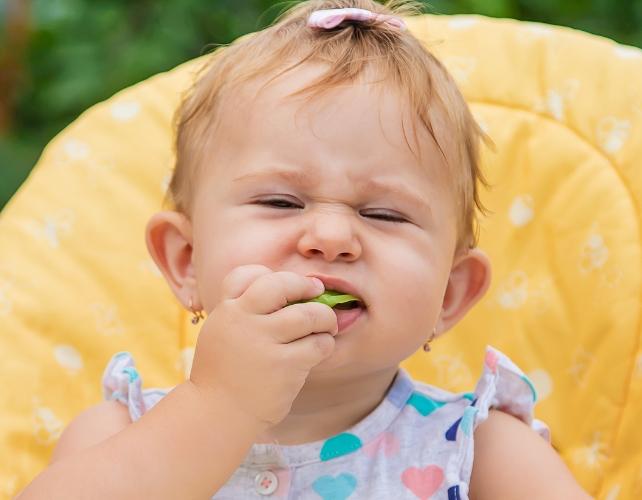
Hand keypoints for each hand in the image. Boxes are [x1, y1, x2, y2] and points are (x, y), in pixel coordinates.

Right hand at [189, 265, 337, 427]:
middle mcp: (243, 321)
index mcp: (226, 310)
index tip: (291, 285)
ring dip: (325, 318)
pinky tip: (321, 349)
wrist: (219, 413)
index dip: (272, 275)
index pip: (247, 274)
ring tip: (327, 325)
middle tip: (318, 292)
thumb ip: (243, 308)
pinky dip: (325, 344)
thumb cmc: (225, 371)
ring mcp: (264, 343)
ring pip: (309, 315)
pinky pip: (318, 345)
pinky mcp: (284, 366)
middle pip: (281, 285)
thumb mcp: (221, 331)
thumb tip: (289, 287)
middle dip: (306, 285)